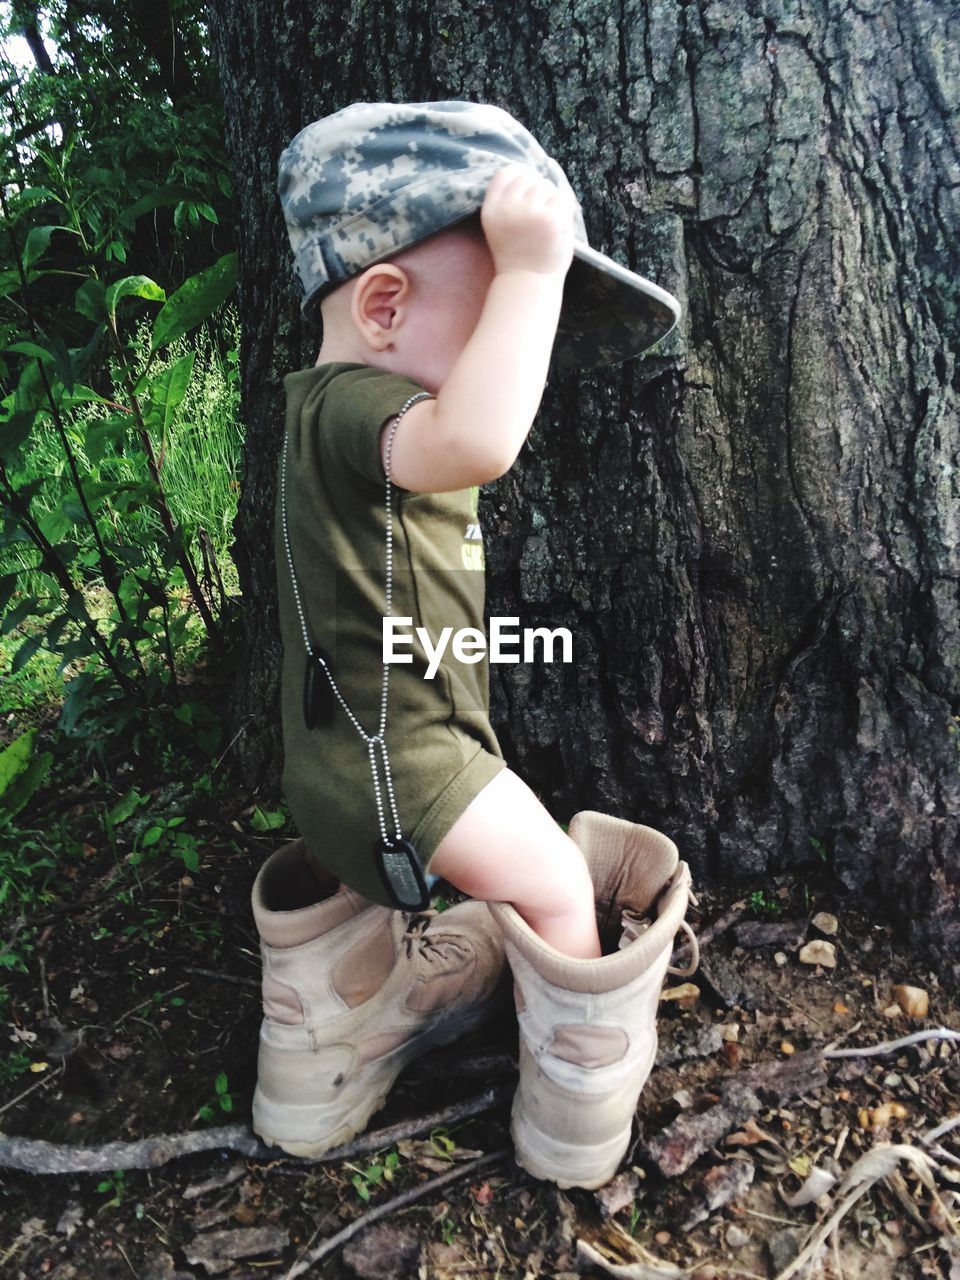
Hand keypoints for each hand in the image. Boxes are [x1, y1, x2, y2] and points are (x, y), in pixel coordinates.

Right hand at [480, 164, 575, 278]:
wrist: (528, 283)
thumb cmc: (518, 255)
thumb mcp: (504, 225)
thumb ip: (512, 200)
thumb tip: (539, 167)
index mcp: (491, 209)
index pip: (507, 172)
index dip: (521, 175)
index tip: (529, 188)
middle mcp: (507, 208)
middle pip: (530, 177)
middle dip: (539, 192)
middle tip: (539, 218)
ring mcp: (529, 212)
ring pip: (547, 186)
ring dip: (552, 201)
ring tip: (547, 226)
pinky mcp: (551, 219)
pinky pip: (563, 198)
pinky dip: (565, 209)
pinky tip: (558, 227)